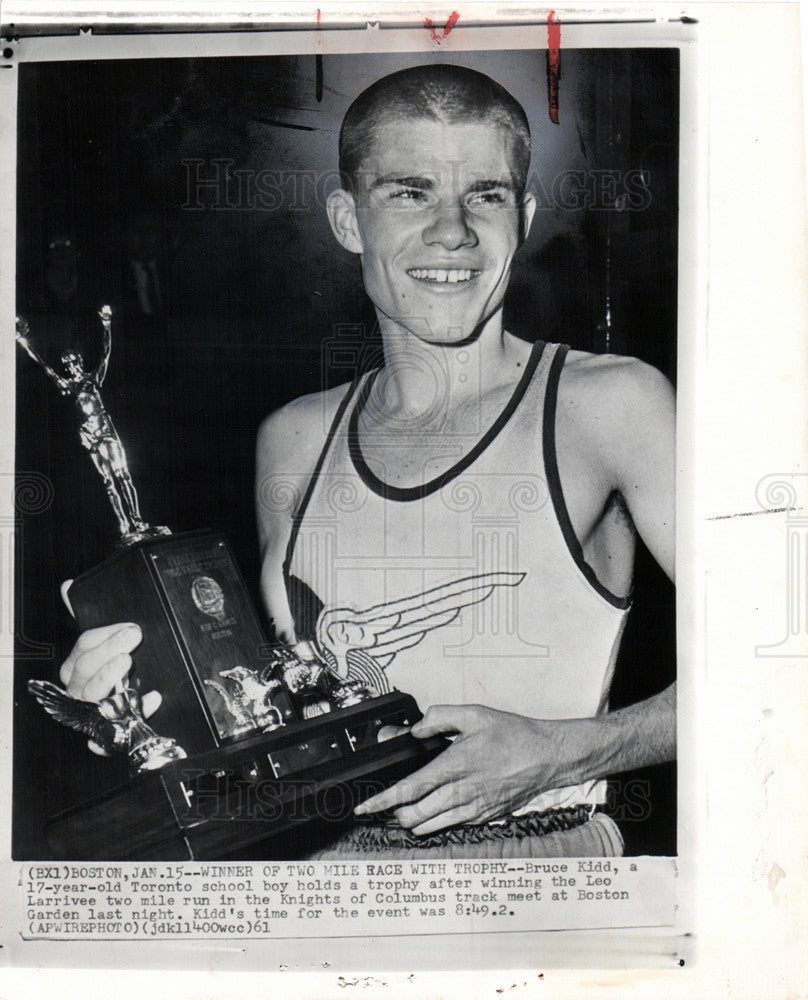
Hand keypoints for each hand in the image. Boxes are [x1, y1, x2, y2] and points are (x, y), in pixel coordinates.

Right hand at [58, 580, 160, 753]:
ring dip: (110, 677)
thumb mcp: (105, 642)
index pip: (84, 646)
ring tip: (129, 662)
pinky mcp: (106, 737)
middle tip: (134, 636)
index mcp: (76, 667)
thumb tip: (68, 586)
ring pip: (92, 694)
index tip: (130, 626)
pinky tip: (153, 697)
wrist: (134, 710)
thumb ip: (85, 613)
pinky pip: (114, 729)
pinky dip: (137, 711)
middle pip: (86, 668)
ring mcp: (91, 713)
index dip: (106, 634)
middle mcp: (79, 690)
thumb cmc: (118, 671)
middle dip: (110, 649)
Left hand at [354, 704, 583, 835]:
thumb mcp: (473, 714)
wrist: (546, 756)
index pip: (408, 789)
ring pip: (429, 827)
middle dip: (394, 812)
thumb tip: (415, 728)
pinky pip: (449, 826)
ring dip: (413, 820)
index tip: (364, 806)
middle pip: (413, 815)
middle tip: (387, 802)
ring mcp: (472, 809)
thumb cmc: (513, 735)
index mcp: (454, 766)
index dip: (382, 800)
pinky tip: (435, 809)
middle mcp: (460, 792)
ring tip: (407, 809)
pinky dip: (435, 822)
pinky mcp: (483, 817)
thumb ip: (439, 717)